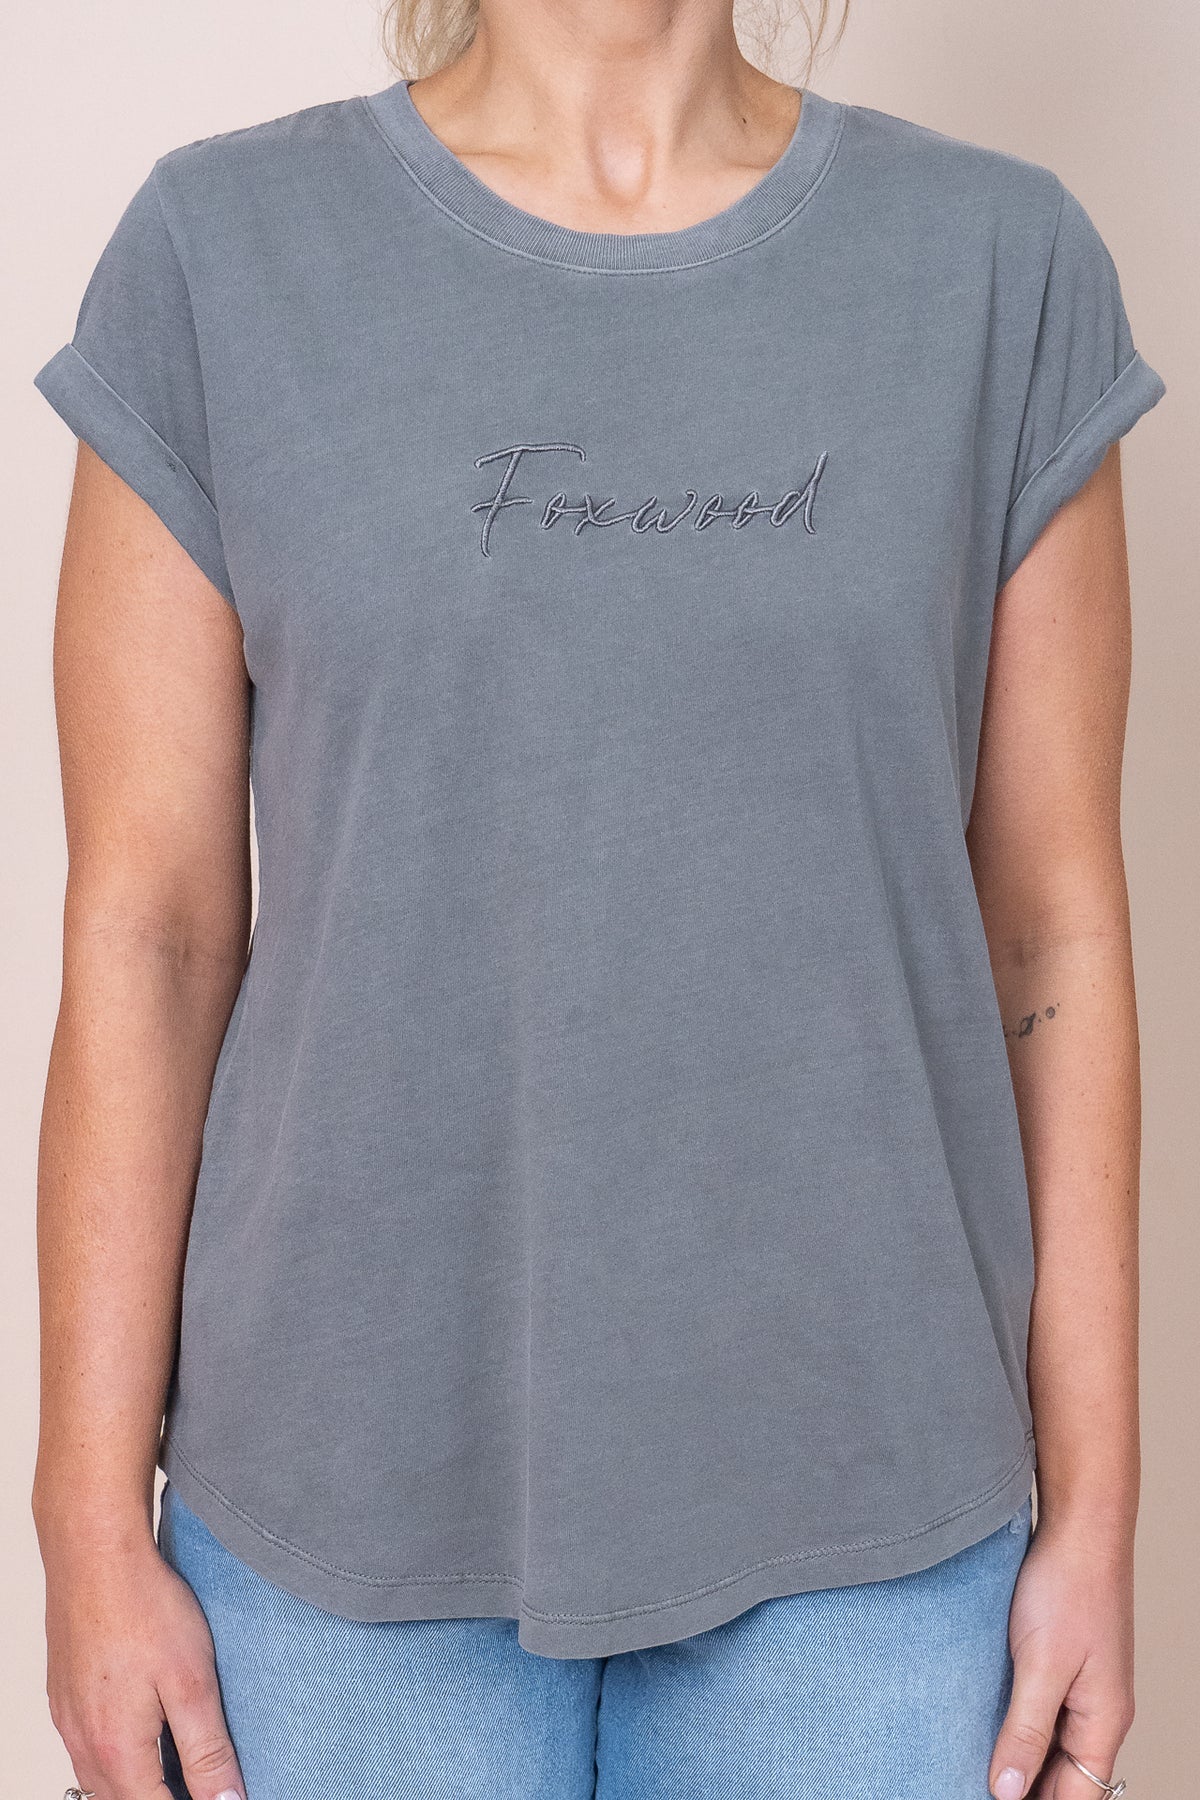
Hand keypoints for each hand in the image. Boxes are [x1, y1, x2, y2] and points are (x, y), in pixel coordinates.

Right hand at [42, 1523, 244, 1799]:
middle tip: (203, 1781)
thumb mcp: (192, 1682)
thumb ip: (207, 1750)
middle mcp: (84, 1743)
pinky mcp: (64, 1695)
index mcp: (117, 1750)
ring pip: (102, 1779)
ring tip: (179, 1761)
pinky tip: (145, 1727)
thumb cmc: (142, 1607)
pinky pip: (88, 1747)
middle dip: (163, 1797)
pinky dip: (118, 1754)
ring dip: (138, 1781)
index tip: (218, 1796)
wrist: (94, 1554)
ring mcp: (68, 1719)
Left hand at [989, 1512, 1134, 1798]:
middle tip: (972, 1782)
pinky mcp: (1063, 1660)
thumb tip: (1009, 1791)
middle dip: (1026, 1786)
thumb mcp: (1041, 1665)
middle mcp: (1097, 1711)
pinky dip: (1017, 1722)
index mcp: (1102, 1721)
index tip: (990, 1799)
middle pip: (1064, 1774)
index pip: (1075, 1795)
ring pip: (1051, 1743)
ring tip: (972, 1761)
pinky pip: (1043, 1709)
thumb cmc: (1068, 1587)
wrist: (1079, 1526)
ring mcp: (1081, 1685)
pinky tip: (984, 1720)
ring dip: (1019, 1755)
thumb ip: (1025, 1730)